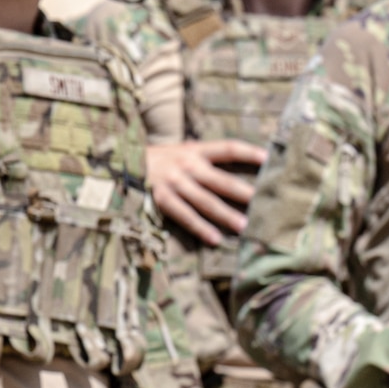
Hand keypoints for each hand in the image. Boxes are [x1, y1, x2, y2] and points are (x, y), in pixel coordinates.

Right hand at [146, 138, 266, 244]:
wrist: (120, 163)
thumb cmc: (157, 159)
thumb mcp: (180, 151)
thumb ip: (203, 156)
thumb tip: (234, 159)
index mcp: (194, 151)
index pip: (227, 148)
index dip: (248, 152)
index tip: (268, 158)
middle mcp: (186, 166)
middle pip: (220, 180)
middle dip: (242, 191)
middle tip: (262, 201)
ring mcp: (174, 183)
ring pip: (205, 201)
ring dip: (225, 214)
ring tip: (243, 225)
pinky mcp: (161, 199)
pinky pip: (184, 216)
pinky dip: (200, 228)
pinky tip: (215, 238)